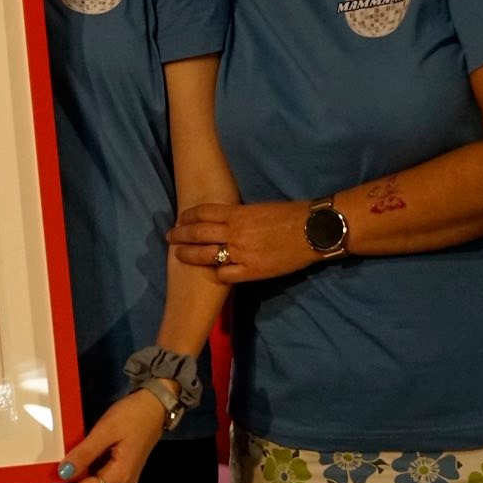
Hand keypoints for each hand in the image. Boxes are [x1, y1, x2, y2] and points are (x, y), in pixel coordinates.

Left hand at [28, 389, 165, 482]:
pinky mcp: (120, 464)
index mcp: (119, 476)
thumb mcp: (105, 431)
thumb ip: (84, 453)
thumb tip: (63, 474)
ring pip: (90, 481)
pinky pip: (96, 471)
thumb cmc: (133, 415)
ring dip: (68, 480)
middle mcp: (121, 481)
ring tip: (43, 476)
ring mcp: (122, 473)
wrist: (157, 402)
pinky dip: (79, 469)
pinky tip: (64, 465)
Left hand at [167, 200, 317, 282]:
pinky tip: (213, 273)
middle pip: (198, 233)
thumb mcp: (259, 208)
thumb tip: (225, 219)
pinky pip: (225, 274)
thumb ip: (240, 215)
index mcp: (237, 213)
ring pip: (206, 255)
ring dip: (189, 255)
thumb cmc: (290, 215)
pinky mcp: (252, 271)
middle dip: (180, 235)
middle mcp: (235, 232)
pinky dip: (217, 273)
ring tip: (179, 255)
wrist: (312, 231)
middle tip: (169, 237)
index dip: (188, 216)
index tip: (181, 219)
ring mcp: (242, 253)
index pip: (203, 213)